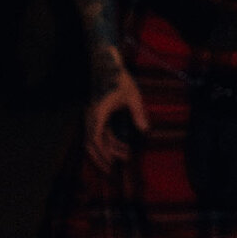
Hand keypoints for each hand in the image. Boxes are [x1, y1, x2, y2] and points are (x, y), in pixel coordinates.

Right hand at [84, 53, 147, 171]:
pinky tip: (122, 147)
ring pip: (96, 140)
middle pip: (92, 144)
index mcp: (97, 114)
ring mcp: (93, 118)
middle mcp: (91, 118)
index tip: (112, 164)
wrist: (108, 67)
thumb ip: (138, 114)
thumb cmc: (121, 81)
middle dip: (102, 158)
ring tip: (125, 157)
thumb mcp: (133, 97)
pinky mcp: (97, 117)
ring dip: (108, 150)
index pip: (96, 139)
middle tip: (114, 170)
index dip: (103, 153)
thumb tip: (145, 131)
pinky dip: (110, 142)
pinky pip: (101, 134)